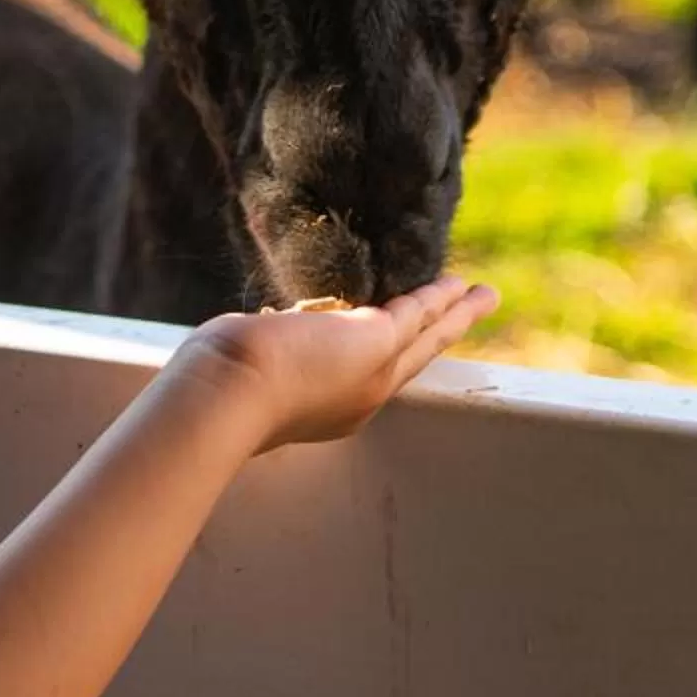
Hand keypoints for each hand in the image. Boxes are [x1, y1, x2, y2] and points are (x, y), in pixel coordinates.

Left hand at [170, 275, 497, 452]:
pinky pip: (419, 314)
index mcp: (324, 410)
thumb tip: (237, 339)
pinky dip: (443, 300)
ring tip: (482, 296)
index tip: (394, 348)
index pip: (362, 377)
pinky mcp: (375, 342)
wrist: (224, 398)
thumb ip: (251, 357)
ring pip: (425, 337)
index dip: (383, 359)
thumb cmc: (215, 389)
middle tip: (470, 319)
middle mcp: (356, 398)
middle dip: (441, 338)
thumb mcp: (241, 371)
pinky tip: (461, 286)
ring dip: (454, 314)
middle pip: (412, 361)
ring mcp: (370, 373)